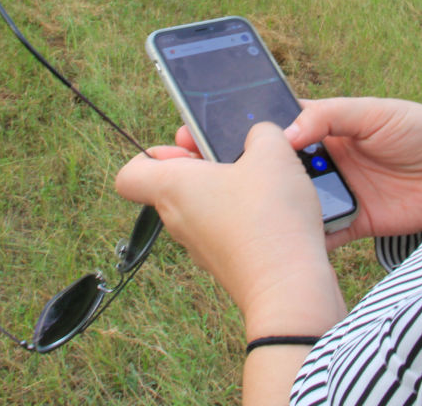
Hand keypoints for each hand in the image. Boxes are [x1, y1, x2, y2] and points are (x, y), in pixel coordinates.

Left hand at [116, 124, 345, 337]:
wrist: (290, 289)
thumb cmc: (269, 218)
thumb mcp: (273, 152)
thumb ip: (262, 133)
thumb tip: (260, 136)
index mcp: (172, 188)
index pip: (130, 174)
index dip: (151, 154)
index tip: (185, 147)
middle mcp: (179, 220)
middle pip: (176, 185)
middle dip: (206, 164)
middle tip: (237, 155)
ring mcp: (202, 247)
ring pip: (206, 207)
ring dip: (233, 190)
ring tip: (269, 180)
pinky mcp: (228, 263)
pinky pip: (232, 230)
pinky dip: (252, 217)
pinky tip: (283, 211)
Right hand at [173, 98, 421, 251]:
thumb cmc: (421, 130)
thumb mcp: (376, 112)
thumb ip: (331, 115)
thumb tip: (285, 132)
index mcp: (323, 125)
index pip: (272, 124)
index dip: (238, 128)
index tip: (200, 131)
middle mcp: (321, 160)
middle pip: (272, 168)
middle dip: (239, 170)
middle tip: (201, 171)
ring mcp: (333, 193)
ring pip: (289, 202)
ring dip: (266, 205)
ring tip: (231, 208)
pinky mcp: (350, 223)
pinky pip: (317, 233)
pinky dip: (299, 238)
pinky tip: (271, 242)